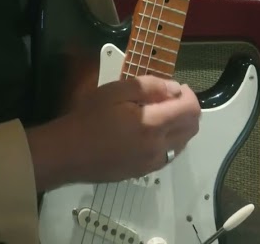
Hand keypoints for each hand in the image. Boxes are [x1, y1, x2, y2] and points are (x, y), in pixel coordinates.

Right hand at [26, 76, 200, 188]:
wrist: (67, 153)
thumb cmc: (89, 117)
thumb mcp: (115, 91)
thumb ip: (149, 87)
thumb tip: (174, 88)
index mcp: (153, 125)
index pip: (191, 111)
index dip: (190, 95)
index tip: (178, 87)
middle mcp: (158, 147)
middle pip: (192, 129)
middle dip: (188, 110)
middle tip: (170, 98)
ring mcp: (152, 163)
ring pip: (182, 144)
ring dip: (180, 127)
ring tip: (160, 114)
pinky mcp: (143, 172)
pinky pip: (168, 156)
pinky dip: (169, 141)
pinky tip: (150, 132)